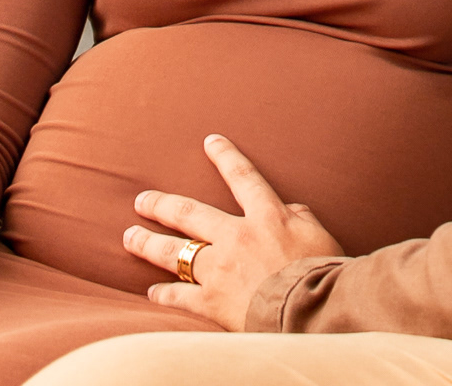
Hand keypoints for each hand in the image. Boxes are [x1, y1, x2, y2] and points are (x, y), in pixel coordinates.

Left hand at [123, 135, 344, 331]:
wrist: (311, 311)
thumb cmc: (321, 270)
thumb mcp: (318, 232)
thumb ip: (298, 215)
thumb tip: (287, 208)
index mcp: (266, 215)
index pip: (242, 177)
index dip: (226, 156)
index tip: (209, 140)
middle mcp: (236, 237)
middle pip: (190, 214)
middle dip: (162, 204)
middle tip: (141, 200)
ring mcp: (220, 270)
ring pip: (176, 252)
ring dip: (150, 243)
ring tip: (130, 237)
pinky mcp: (213, 303)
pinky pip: (181, 296)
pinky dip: (165, 294)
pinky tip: (151, 292)